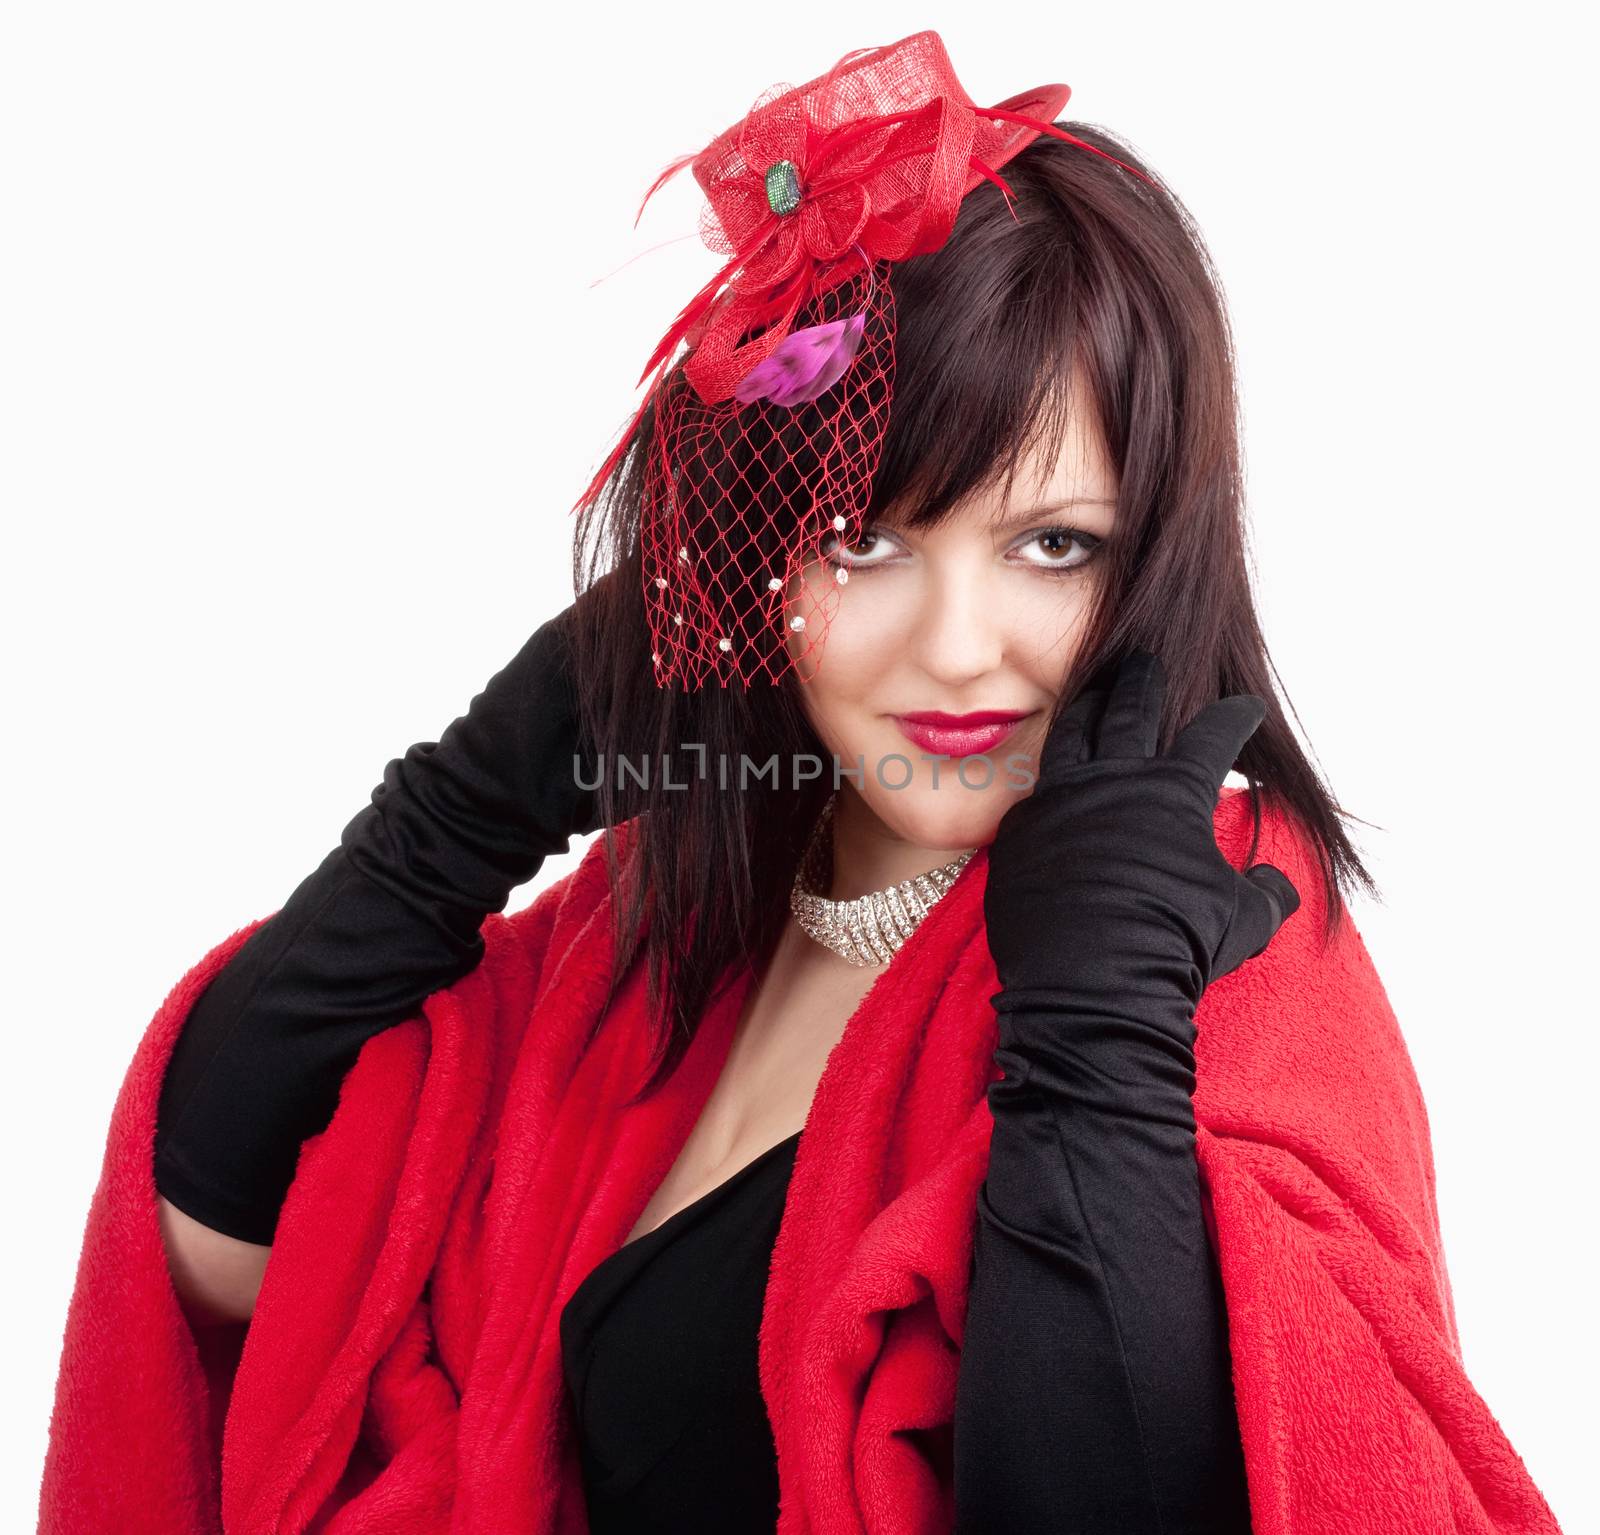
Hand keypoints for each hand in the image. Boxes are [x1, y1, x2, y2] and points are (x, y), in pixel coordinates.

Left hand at [984, 649, 1298, 1010]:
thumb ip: (1265, 891)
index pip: (1213, 736)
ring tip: (1089, 693)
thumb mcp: (1244, 921)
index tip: (1243, 708)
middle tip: (1143, 662)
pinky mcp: (1018, 832)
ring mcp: (1059, 801)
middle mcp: (1114, 782)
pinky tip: (1051, 782)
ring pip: (1070, 736)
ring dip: (1084, 709)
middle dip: (1142, 680)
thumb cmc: (1177, 947)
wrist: (1092, 982)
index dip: (1234, 718)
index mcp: (1174, 793)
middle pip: (1130, 710)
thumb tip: (1275, 881)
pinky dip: (1049, 785)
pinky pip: (1033, 797)